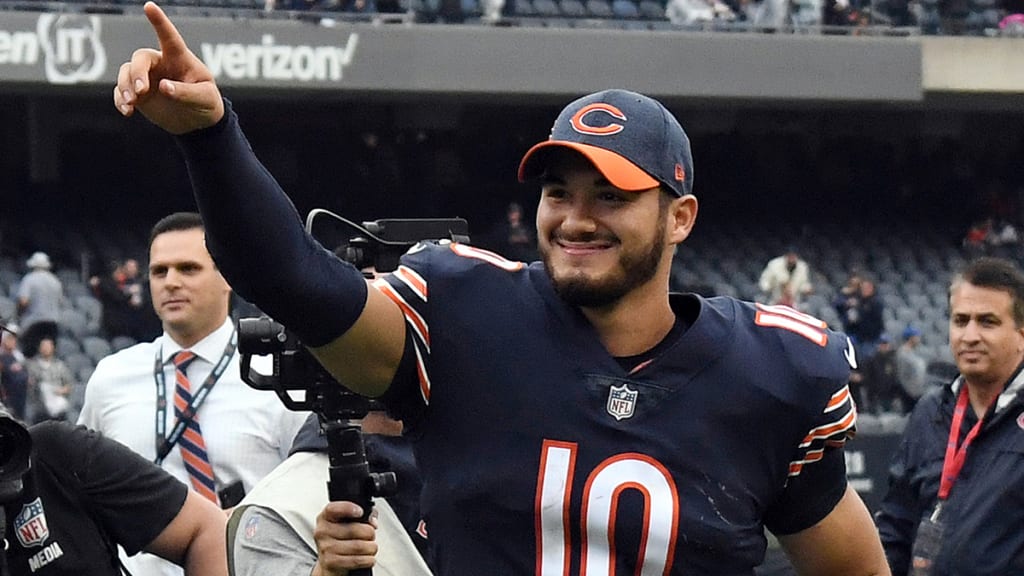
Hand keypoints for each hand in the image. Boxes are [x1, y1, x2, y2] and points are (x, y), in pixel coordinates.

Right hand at [113, 2, 224, 133]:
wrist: (198, 123)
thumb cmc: (206, 103)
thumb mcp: (204, 98)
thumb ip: (185, 92)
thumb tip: (162, 87)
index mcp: (179, 59)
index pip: (169, 37)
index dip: (159, 22)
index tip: (149, 6)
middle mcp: (160, 64)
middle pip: (140, 58)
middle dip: (136, 73)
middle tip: (141, 91)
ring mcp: (147, 78)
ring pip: (126, 72)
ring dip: (125, 86)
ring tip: (131, 103)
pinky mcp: (138, 94)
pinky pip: (121, 91)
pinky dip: (120, 100)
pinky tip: (127, 111)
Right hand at [312, 501, 378, 575]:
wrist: (330, 563)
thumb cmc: (341, 539)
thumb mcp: (347, 522)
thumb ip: (362, 515)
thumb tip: (373, 521)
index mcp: (325, 517)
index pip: (333, 509)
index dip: (348, 508)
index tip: (360, 512)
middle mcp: (323, 531)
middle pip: (354, 529)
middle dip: (370, 533)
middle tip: (371, 535)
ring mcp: (326, 547)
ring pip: (358, 546)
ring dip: (371, 547)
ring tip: (371, 547)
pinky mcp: (331, 562)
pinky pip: (356, 560)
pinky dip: (368, 560)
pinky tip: (369, 558)